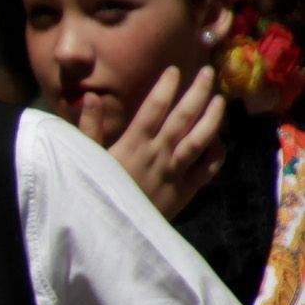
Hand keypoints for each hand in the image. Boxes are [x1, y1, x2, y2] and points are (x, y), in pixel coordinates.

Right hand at [101, 65, 226, 219]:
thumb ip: (89, 127)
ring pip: (201, 139)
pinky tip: (220, 141)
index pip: (155, 107)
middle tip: (209, 72)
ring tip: (220, 100)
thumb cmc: (91, 193)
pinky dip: (217, 153)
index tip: (175, 70)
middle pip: (184, 117)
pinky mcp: (184, 191)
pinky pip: (207, 169)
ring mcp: (174, 173)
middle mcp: (158, 154)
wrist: (107, 234)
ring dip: (213, 117)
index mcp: (133, 144)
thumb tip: (92, 96)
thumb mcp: (84, 159)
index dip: (167, 86)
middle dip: (198, 92)